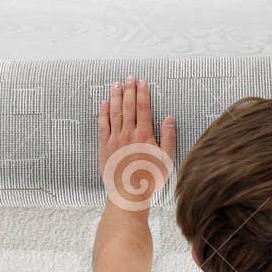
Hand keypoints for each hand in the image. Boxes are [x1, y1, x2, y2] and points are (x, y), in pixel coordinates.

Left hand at [99, 76, 176, 211]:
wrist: (129, 194)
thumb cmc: (150, 178)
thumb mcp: (167, 159)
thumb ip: (168, 137)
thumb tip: (168, 118)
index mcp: (144, 135)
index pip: (143, 108)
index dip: (143, 93)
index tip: (142, 82)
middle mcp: (128, 134)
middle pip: (128, 106)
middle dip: (129, 90)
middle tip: (129, 77)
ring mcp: (114, 140)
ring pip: (115, 112)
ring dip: (116, 96)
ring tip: (116, 84)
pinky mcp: (104, 147)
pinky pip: (102, 125)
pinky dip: (103, 113)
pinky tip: (104, 103)